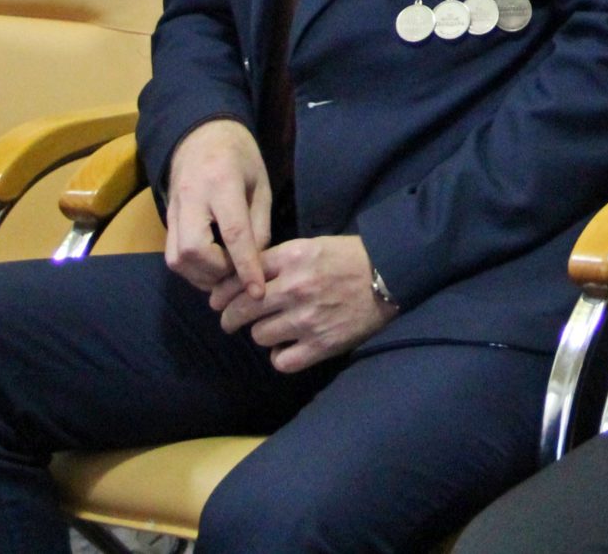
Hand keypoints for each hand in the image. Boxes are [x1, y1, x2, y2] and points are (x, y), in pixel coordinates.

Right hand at [163, 119, 270, 297]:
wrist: (200, 134)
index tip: (258, 292)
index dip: (246, 267)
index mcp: (222, 183)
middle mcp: (191, 198)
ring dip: (203, 276)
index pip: (233, 233)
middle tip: (238, 272)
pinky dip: (192, 270)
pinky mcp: (166, 219)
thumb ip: (259, 223)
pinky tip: (211, 268)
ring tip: (226, 274)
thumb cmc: (239, 156)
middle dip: (218, 271)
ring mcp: (174, 209)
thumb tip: (256, 262)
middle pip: (194, 250)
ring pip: (177, 258)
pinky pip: (173, 255)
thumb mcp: (260, 182)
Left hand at [210, 234, 395, 372]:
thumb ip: (278, 261)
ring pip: (259, 336)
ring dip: (261, 333)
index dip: (223, 291)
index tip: (218, 300)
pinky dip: (280, 357)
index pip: (242, 277)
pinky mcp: (322, 344)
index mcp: (293, 257)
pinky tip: (287, 348)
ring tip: (270, 329)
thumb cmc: (349, 258)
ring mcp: (308, 318)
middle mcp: (296, 287)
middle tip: (231, 321)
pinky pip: (282, 361)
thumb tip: (241, 280)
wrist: (390, 276)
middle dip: (230, 317)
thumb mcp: (312, 246)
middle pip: (243, 309)